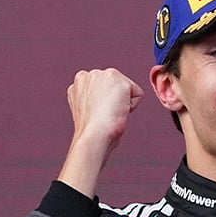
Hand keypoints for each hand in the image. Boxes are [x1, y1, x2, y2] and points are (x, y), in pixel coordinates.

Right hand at [59, 68, 143, 196]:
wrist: (92, 140)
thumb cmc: (93, 137)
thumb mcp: (90, 116)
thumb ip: (96, 106)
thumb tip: (99, 119)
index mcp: (78, 84)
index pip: (108, 90)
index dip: (110, 107)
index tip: (101, 119)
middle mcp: (86, 75)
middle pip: (120, 88)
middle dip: (118, 103)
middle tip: (107, 118)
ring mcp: (100, 75)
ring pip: (128, 90)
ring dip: (125, 105)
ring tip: (111, 116)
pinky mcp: (114, 78)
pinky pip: (137, 93)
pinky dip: (132, 105)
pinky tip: (118, 113)